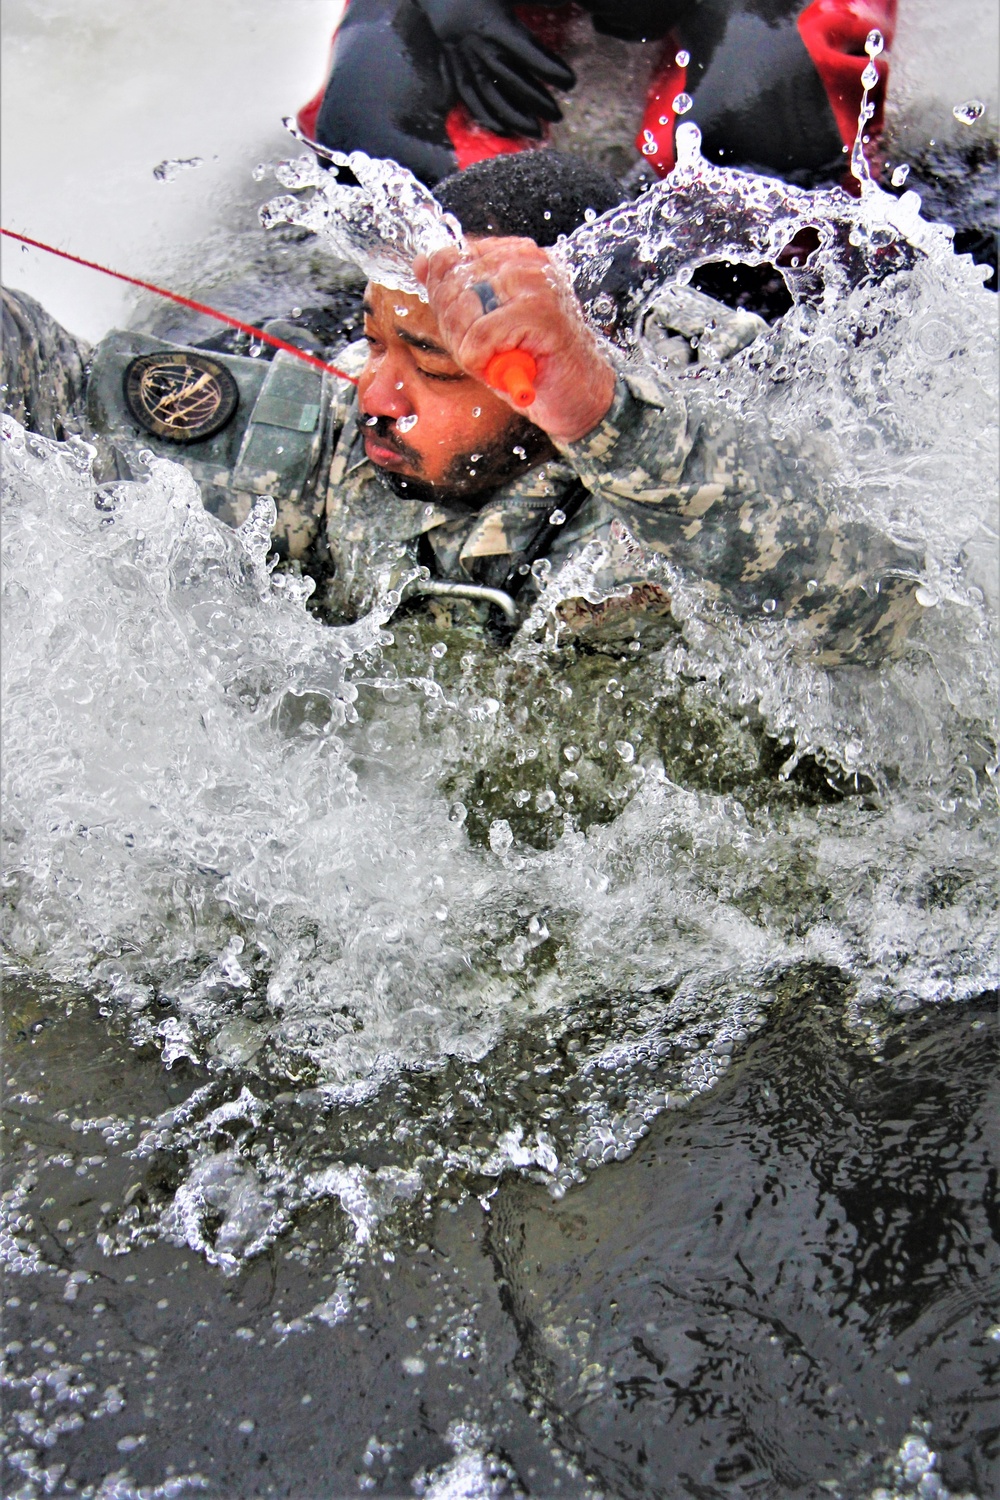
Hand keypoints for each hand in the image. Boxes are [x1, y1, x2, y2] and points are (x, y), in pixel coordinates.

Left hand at [414, 237, 615, 441]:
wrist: (581, 398)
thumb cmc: (536, 363)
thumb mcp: (485, 324)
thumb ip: (456, 293)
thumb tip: (423, 263)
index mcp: (514, 255)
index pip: (450, 260)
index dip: (446, 303)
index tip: (468, 330)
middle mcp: (527, 259)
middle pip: (453, 284)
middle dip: (456, 328)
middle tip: (483, 352)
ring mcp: (536, 281)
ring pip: (464, 308)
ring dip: (471, 346)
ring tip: (498, 359)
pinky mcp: (540, 310)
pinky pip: (480, 335)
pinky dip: (483, 360)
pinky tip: (505, 366)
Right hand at [419, 0, 574, 136]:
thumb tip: (566, 0)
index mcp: (493, 22)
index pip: (526, 50)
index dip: (549, 67)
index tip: (569, 81)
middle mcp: (477, 45)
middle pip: (509, 79)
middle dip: (535, 101)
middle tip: (557, 116)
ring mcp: (462, 59)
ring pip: (488, 94)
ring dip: (513, 117)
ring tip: (536, 133)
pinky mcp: (453, 67)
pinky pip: (467, 96)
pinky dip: (485, 115)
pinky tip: (503, 129)